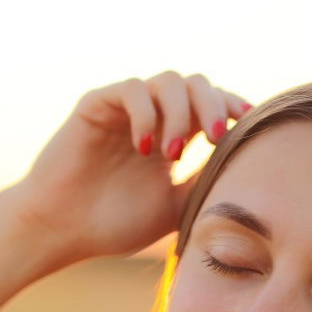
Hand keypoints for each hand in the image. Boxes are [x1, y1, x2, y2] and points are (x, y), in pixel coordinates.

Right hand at [9, 70, 251, 264]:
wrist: (63, 231)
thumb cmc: (115, 224)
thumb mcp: (175, 207)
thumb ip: (205, 183)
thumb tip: (247, 167)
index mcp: (175, 136)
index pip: (213, 106)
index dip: (233, 107)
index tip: (248, 125)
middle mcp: (153, 116)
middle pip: (197, 83)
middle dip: (214, 105)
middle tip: (216, 138)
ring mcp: (126, 108)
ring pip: (168, 80)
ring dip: (181, 112)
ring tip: (174, 152)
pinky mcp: (97, 104)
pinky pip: (132, 89)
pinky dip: (146, 114)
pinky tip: (145, 148)